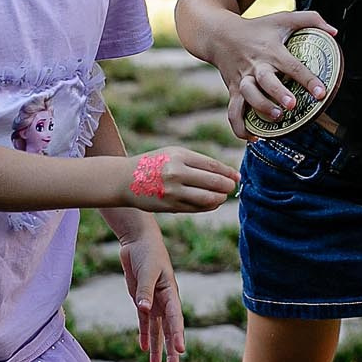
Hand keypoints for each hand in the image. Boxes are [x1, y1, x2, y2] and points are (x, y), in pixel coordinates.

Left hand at [119, 231, 187, 361]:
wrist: (138, 242)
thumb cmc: (147, 253)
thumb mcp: (146, 270)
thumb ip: (144, 291)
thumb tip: (143, 310)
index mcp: (171, 294)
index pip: (175, 319)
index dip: (178, 335)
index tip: (180, 351)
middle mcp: (165, 302)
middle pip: (170, 332)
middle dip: (171, 353)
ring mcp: (154, 303)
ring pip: (158, 332)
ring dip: (158, 351)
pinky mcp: (142, 302)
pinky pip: (145, 324)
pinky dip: (145, 336)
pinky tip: (144, 350)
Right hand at [121, 148, 240, 214]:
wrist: (124, 179)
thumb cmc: (154, 163)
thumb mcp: (173, 153)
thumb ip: (197, 162)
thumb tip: (226, 173)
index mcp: (179, 156)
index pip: (212, 166)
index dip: (228, 172)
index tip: (237, 176)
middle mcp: (176, 173)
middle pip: (213, 182)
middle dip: (227, 186)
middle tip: (232, 187)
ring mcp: (173, 191)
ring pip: (207, 198)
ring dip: (220, 198)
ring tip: (223, 196)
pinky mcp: (170, 206)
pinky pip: (196, 209)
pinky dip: (208, 206)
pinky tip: (211, 203)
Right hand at [211, 9, 335, 138]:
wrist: (219, 35)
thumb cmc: (257, 28)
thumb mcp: (283, 18)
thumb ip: (311, 19)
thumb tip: (334, 31)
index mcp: (272, 50)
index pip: (292, 66)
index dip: (308, 79)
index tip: (321, 93)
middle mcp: (256, 66)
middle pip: (265, 81)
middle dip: (277, 94)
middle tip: (291, 105)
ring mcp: (243, 80)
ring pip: (247, 96)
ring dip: (261, 108)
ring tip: (276, 118)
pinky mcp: (233, 91)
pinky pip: (233, 112)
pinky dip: (240, 127)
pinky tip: (253, 137)